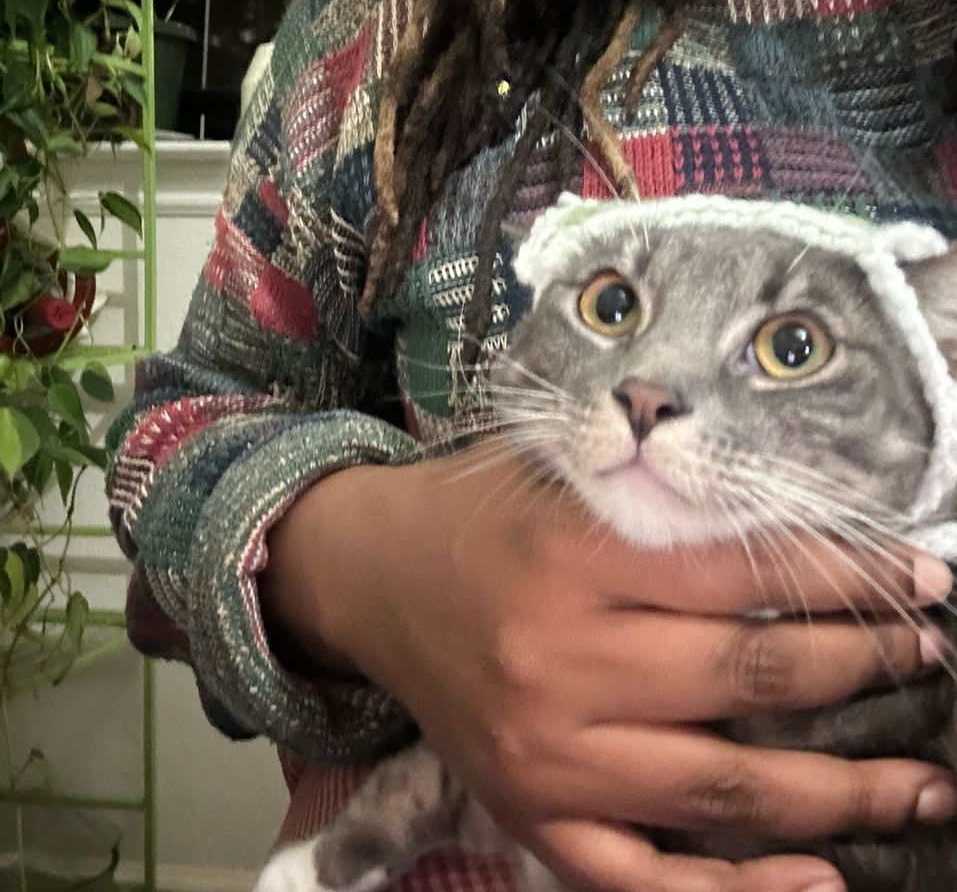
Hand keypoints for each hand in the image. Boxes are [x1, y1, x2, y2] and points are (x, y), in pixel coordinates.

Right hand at [263, 443, 955, 891]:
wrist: (372, 575)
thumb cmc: (477, 515)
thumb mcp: (562, 475)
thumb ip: (663, 499)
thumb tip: (798, 538)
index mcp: (577, 556)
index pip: (754, 572)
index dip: (854, 576)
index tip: (922, 580)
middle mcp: (563, 660)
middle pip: (755, 676)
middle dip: (870, 669)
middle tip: (931, 658)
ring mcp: (548, 752)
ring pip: (727, 787)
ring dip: (844, 790)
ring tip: (922, 782)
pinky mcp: (529, 809)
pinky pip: (643, 876)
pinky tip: (819, 879)